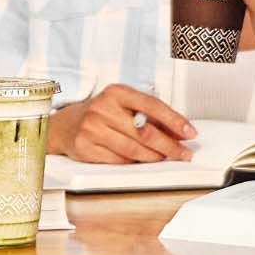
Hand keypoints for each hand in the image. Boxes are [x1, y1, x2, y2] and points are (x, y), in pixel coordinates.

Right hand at [49, 84, 196, 163]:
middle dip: (169, 145)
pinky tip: (142, 161)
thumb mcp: (123, 105)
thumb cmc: (100, 114)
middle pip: (144, 131)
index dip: (174, 120)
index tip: (190, 132)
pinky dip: (134, 163)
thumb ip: (150, 116)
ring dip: (154, 157)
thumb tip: (180, 132)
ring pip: (133, 149)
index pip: (151, 105)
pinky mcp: (85, 147)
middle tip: (184, 153)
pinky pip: (118, 160)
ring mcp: (92, 128)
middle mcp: (102, 108)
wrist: (65, 125)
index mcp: (116, 92)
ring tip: (165, 158)